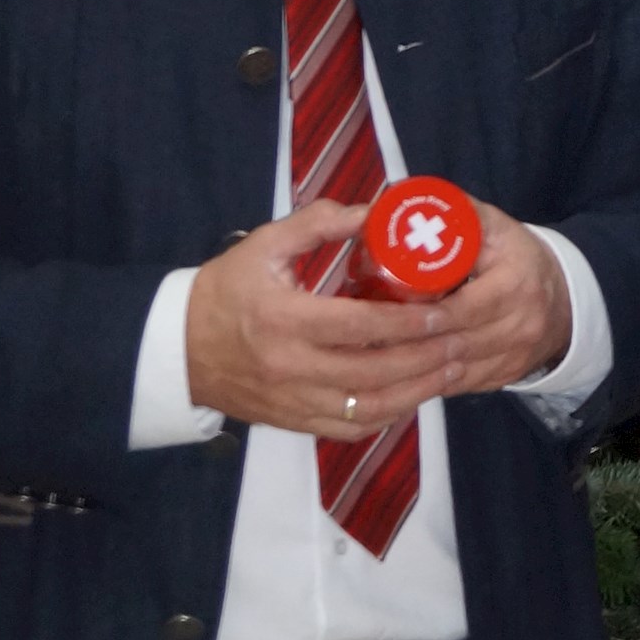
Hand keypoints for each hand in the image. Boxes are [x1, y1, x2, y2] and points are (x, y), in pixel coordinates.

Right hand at [183, 199, 573, 438]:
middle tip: (461, 340)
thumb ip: (318, 223)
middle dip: (424, 359)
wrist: (178, 349)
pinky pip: (350, 428)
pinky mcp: (294, 422)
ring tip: (450, 369)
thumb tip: (374, 211)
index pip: (359, 326)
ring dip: (416, 392)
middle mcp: (292, 367)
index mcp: (284, 318)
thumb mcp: (264, 244)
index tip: (444, 312)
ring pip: (368, 408)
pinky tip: (413, 396)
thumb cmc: (225, 290)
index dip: (407, 323)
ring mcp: (294, 401)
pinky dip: (387, 415)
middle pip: (373, 372)